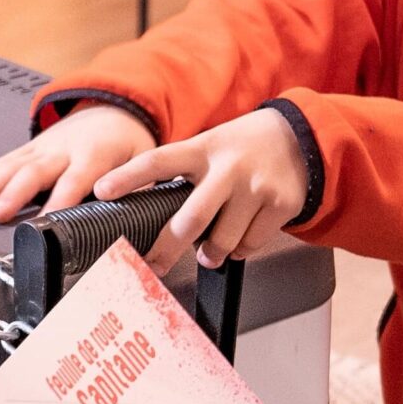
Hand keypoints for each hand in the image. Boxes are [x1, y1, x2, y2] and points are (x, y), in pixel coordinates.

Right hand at [0, 102, 153, 223]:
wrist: (114, 109)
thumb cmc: (129, 144)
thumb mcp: (144, 162)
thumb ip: (136, 188)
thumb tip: (133, 220)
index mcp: (94, 155)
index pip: (74, 180)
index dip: (58, 201)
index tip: (43, 223)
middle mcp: (64, 148)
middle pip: (35, 171)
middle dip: (13, 193)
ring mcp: (44, 145)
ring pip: (14, 164)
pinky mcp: (32, 146)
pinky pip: (7, 160)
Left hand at [95, 107, 307, 269]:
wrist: (302, 138)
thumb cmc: (242, 149)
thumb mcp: (209, 147)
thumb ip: (182, 173)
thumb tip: (142, 212)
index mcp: (201, 149)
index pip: (157, 161)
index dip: (127, 177)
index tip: (100, 191)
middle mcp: (227, 167)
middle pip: (190, 219)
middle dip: (167, 249)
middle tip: (154, 265)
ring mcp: (255, 187)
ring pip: (222, 241)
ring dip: (210, 255)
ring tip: (208, 253)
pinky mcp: (280, 204)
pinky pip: (250, 245)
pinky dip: (240, 250)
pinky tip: (240, 238)